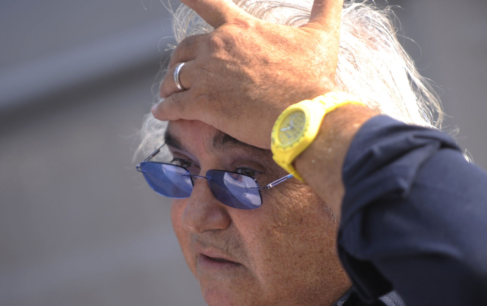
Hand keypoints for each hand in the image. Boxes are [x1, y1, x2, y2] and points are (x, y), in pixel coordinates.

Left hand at [152, 0, 344, 148]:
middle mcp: (218, 46)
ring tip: (168, 95)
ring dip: (170, 86)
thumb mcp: (323, 33)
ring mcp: (208, 75)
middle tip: (178, 71)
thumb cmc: (314, 76)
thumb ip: (327, 4)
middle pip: (185, 48)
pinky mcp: (202, 104)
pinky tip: (160, 113)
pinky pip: (173, 105)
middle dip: (180, 59)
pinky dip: (164, 109)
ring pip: (176, 77)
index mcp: (241, 28)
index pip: (207, 3)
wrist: (307, 114)